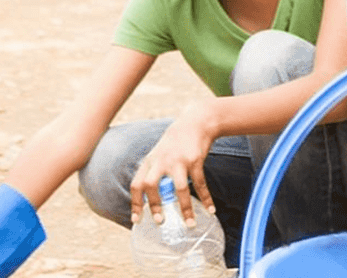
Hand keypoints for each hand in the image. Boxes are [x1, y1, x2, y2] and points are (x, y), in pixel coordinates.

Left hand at [128, 107, 217, 226]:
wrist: (195, 122)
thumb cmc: (175, 142)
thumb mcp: (158, 154)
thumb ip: (152, 171)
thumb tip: (148, 196)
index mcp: (149, 161)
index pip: (136, 184)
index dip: (135, 204)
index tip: (136, 220)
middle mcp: (161, 161)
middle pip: (151, 185)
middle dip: (154, 205)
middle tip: (160, 220)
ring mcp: (178, 160)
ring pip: (179, 188)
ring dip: (185, 208)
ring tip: (190, 224)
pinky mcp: (195, 160)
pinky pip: (200, 184)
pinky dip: (206, 198)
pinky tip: (210, 210)